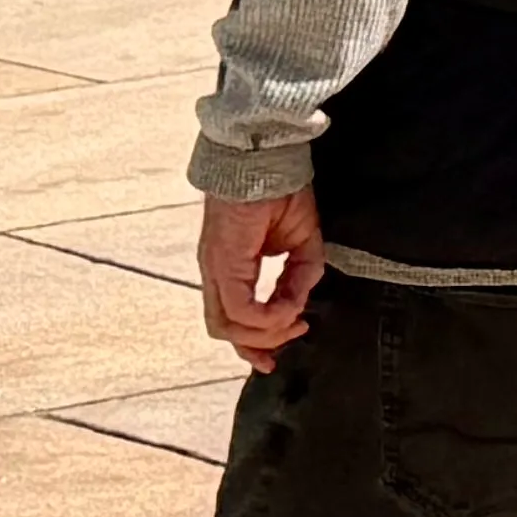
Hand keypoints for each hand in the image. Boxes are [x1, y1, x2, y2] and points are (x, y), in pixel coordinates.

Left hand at [198, 190, 321, 359]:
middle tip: (291, 340)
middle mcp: (216, 273)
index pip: (231, 317)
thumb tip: (300, 301)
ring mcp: (215, 270)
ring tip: (295, 321)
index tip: (276, 356)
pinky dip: (267, 316)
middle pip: (222, 329)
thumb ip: (299, 275)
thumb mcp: (301, 240)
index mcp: (230, 266)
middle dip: (257, 344)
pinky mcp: (223, 264)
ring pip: (226, 325)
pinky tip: (291, 308)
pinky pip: (239, 308)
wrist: (266, 159)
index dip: (253, 341)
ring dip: (264, 333)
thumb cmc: (281, 190)